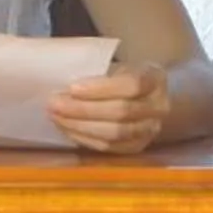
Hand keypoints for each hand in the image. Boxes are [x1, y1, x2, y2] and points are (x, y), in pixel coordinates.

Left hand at [48, 64, 168, 153]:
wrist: (149, 96)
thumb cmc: (126, 76)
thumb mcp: (118, 65)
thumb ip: (98, 71)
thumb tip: (61, 82)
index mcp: (155, 78)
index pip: (131, 85)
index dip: (100, 88)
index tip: (72, 88)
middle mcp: (158, 107)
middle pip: (120, 112)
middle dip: (82, 110)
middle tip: (54, 104)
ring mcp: (150, 130)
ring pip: (114, 133)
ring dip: (80, 126)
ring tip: (56, 117)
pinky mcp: (138, 147)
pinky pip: (109, 147)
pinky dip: (84, 138)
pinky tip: (67, 129)